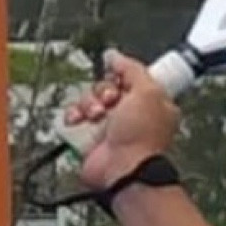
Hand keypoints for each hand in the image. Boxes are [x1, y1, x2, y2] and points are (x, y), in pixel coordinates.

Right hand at [62, 51, 182, 193]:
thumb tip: (116, 56)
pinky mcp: (90, 137)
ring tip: (97, 117)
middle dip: (104, 91)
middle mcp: (131, 114)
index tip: (119, 81)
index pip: (130, 77)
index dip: (121, 76)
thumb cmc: (142, 137)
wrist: (123, 169)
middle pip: (106, 86)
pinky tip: (79, 121)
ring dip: (89, 104)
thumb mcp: (147, 91)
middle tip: (110, 102)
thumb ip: (133, 69)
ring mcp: (110, 126)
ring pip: (88, 99)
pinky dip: (74, 117)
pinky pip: (75, 116)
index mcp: (151, 103)